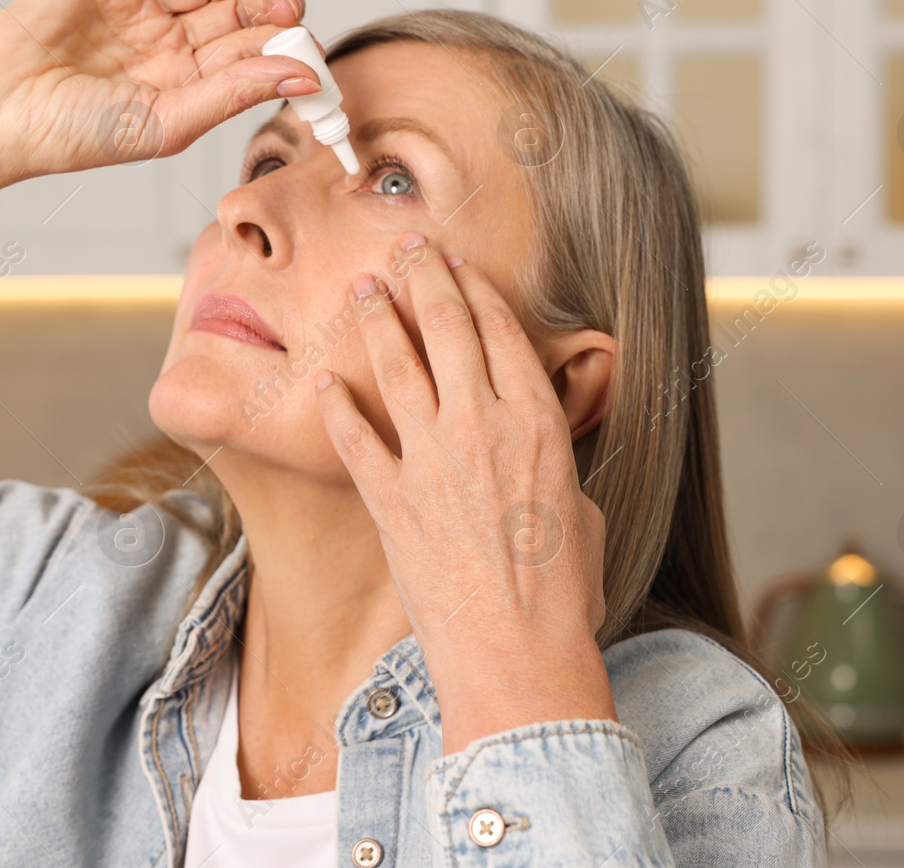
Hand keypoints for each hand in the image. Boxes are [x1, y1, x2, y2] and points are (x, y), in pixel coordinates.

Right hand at [0, 0, 316, 174]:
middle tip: (292, 3)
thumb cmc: (73, 134)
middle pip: (232, 14)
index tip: (310, 48)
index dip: (280, 48)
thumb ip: (235, 92)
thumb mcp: (169, 122)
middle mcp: (165, 45)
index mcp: (184, 86)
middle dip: (267, 5)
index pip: (246, 58)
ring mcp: (135, 7)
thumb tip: (302, 75)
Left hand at [312, 233, 617, 753]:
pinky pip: (355, 438)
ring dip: (377, 320)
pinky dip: (336, 406)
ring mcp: (431, 459)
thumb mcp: (580, 509)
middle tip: (408, 247)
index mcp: (538, 422)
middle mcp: (482, 425)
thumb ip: (550, 464)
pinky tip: (322, 380)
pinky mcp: (390, 499)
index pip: (502, 332)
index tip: (459, 264)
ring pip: (397, 366)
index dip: (476, 290)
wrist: (516, 656)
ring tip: (362, 287)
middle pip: (448, 329)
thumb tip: (532, 452)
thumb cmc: (563, 595)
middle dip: (425, 278)